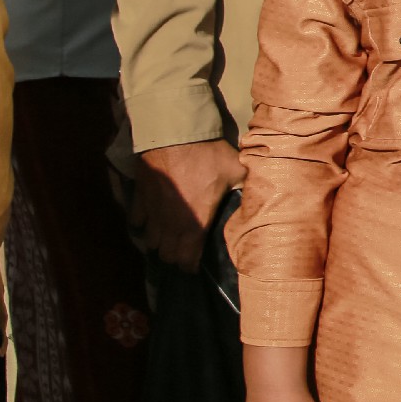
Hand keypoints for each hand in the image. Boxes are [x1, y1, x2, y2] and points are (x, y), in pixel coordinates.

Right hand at [130, 138, 244, 270]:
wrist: (175, 135)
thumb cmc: (208, 155)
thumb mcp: (236, 171)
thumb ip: (246, 187)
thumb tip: (264, 195)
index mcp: (195, 223)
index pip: (187, 260)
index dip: (190, 266)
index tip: (195, 265)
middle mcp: (170, 224)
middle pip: (166, 255)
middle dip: (175, 256)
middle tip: (184, 249)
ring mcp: (152, 212)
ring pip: (149, 241)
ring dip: (158, 242)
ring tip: (169, 236)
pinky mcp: (139, 198)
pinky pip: (136, 220)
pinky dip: (142, 223)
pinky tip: (151, 218)